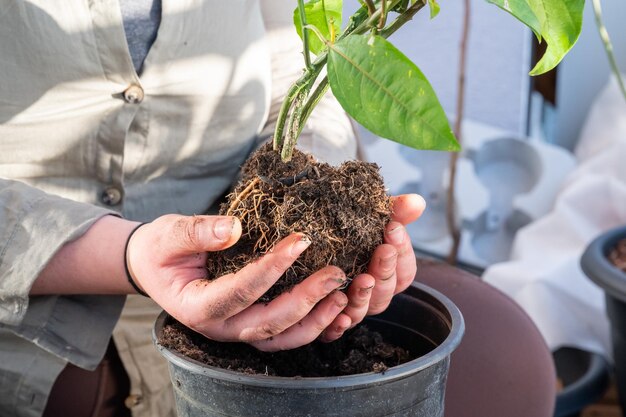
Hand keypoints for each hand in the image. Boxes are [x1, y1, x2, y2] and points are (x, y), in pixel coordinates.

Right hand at [126, 215, 347, 351]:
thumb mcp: (170, 234)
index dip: (272, 268)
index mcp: (196, 306)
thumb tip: (235, 227)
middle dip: (305, 299)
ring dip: (315, 320)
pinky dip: (311, 325)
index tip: (301, 241)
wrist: (154, 267)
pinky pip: (284, 335)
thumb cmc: (161, 249)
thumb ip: (198, 232)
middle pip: (268, 322)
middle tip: (335, 273)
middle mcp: (219, 328)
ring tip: (342, 295)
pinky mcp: (250, 326)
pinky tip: (333, 306)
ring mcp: (236, 332)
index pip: (240, 291)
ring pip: (281, 338)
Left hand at [321, 194, 424, 341]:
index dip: (402, 250)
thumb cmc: (344, 233)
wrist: (306, 241)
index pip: (404, 269)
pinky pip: (333, 330)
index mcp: (385, 273)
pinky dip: (337, 324)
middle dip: (386, 269)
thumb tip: (418, 202)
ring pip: (363, 309)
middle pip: (386, 290)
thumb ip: (393, 212)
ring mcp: (349, 308)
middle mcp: (370, 293)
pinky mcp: (324, 320)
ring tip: (362, 279)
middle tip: (382, 250)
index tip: (393, 228)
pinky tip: (338, 315)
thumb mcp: (368, 218)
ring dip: (364, 296)